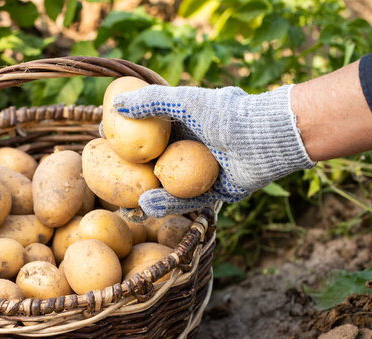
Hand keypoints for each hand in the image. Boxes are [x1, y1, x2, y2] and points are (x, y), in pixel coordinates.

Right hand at [113, 84, 314, 217]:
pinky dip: (167, 203)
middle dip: (133, 172)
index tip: (106, 142)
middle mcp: (192, 148)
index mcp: (185, 125)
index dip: (127, 138)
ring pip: (169, 184)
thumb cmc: (225, 114)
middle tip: (111, 178)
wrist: (265, 138)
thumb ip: (151, 101)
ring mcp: (203, 171)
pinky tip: (147, 204)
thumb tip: (116, 104)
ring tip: (125, 200)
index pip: (149, 133)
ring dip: (146, 192)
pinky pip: (188, 199)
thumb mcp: (185, 101)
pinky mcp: (215, 191)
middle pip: (156, 162)